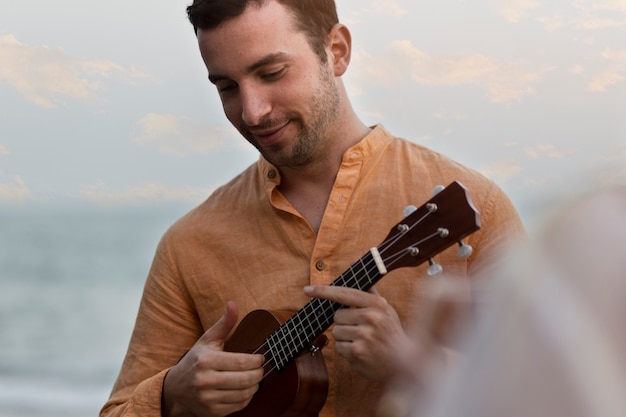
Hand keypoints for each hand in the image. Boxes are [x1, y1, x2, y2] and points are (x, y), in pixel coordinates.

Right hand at [162, 301, 264, 416]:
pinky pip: (238, 406)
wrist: (175, 389)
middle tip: (261, 369)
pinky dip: (246, 398)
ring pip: (244, 394)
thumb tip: (233, 304)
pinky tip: (246, 390)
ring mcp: (208, 398)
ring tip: (255, 379)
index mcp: (206, 360)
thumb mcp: (207, 340)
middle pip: (245, 379)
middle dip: (259, 374)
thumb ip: (223, 324)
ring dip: (255, 386)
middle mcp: (205, 380)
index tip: (261, 358)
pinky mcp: (212, 412)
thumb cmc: (195, 360)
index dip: (257, 360)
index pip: (242, 362)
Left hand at [303, 285, 414, 382]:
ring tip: (362, 341)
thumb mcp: (385, 308)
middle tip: (361, 329)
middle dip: (344, 322)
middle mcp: (370, 317)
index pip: (344, 294)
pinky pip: (338, 347)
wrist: (403, 364)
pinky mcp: (357, 352)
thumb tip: (354, 260)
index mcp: (376, 304)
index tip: (307, 290)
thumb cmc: (390, 332)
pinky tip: (361, 352)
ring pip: (336, 331)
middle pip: (337, 315)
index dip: (323, 291)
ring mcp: (363, 335)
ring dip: (345, 337)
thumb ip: (367, 287)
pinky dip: (346, 350)